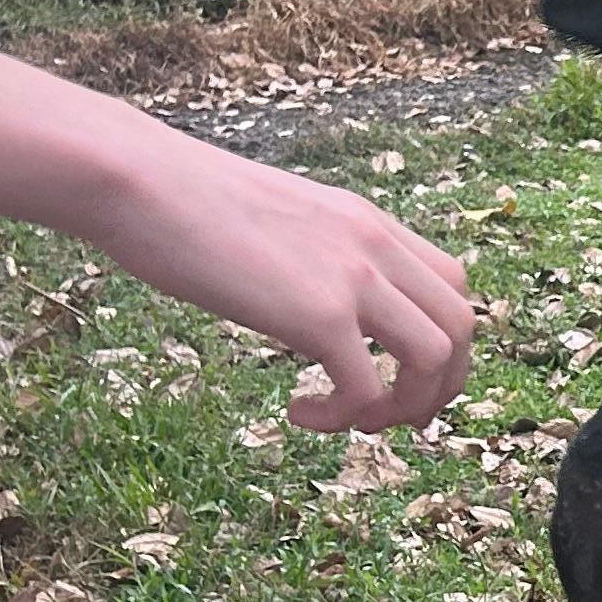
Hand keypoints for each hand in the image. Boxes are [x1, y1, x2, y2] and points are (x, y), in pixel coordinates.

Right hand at [87, 135, 475, 430]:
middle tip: (390, 417)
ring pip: (436, 359)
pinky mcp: (318, 314)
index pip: (451, 283)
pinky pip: (369, 389)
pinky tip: (297, 412)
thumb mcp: (274, 220)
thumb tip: (298, 293)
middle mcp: (375, 246)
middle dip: (441, 386)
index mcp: (367, 223)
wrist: (139, 179)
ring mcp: (353, 278)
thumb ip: (308, 253)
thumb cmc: (182, 200)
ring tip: (350, 422)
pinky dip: (344, 418)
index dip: (441, 339)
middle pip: (462, 326)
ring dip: (405, 407)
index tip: (397, 372)